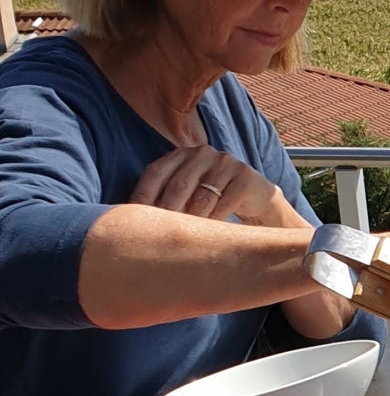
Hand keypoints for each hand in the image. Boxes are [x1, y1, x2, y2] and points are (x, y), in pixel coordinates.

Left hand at [128, 146, 300, 229]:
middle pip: (178, 186)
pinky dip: (215, 222)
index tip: (133, 222)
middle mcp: (201, 153)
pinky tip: (210, 235)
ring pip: (202, 198)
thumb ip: (165, 197)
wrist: (254, 195)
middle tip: (158, 238)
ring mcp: (225, 163)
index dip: (143, 196)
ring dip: (192, 223)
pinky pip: (225, 204)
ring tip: (183, 242)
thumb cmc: (212, 198)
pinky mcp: (245, 177)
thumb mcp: (188, 191)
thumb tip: (130, 224)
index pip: (155, 172)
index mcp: (180, 154)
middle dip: (166, 214)